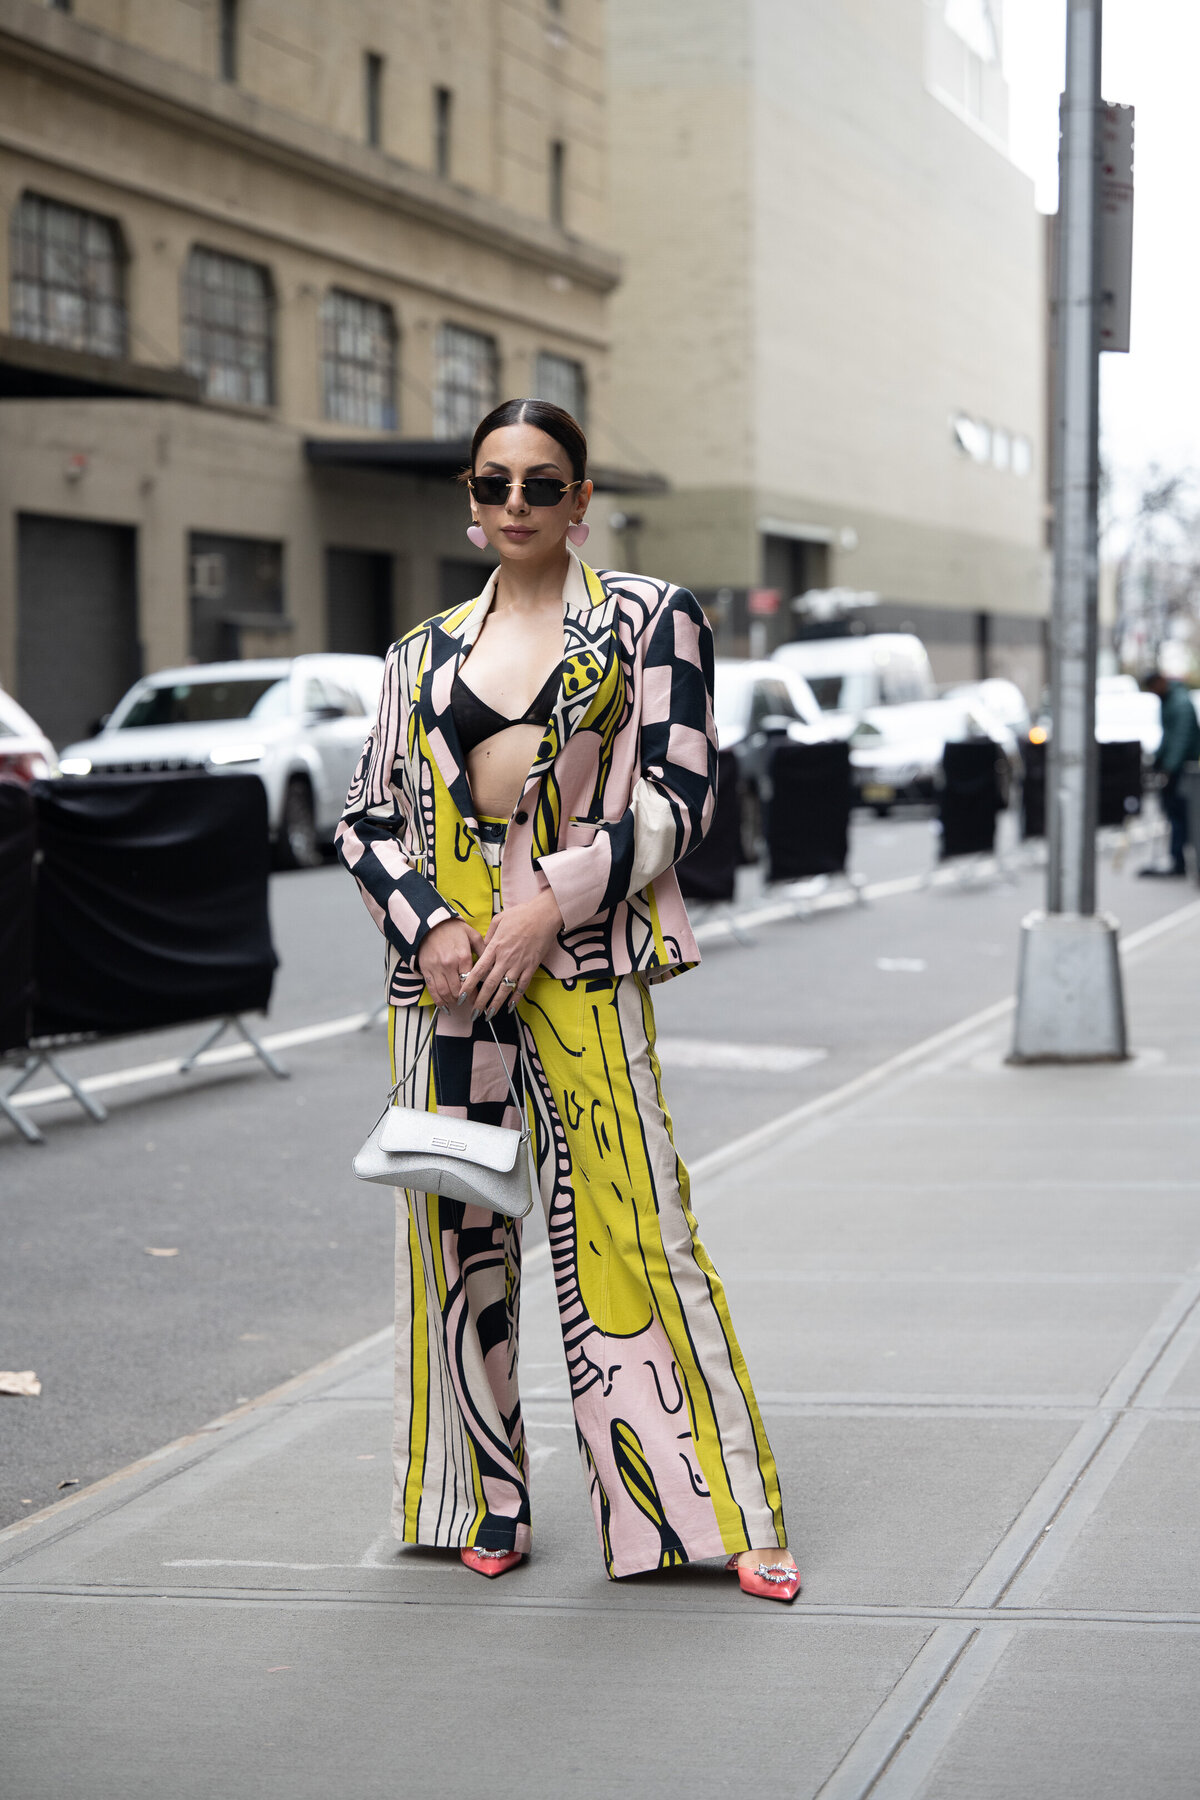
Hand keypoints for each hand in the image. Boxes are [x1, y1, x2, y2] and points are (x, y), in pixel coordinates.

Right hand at [417, 916, 486, 1007]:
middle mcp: (449, 964)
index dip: (475, 994)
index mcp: (463, 956)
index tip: (479, 1001)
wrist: (429, 924)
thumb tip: (493, 965)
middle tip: (469, 1004)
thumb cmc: (452, 929)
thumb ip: (483, 950)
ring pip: (445, 993)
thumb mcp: (472, 935)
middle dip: (464, 1000)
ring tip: (458, 1003)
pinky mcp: (426, 970)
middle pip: (458, 991)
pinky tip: (444, 1006)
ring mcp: (436, 968)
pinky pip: (432, 990)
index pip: (471, 982)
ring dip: (452, 1001)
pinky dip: (438, 1001)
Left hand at [460, 889, 563, 1019]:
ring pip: (505, 989)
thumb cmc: (521, 914)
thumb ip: (488, 936)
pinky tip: (510, 1007)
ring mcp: (519, 964)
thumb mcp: (499, 920)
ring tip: (489, 1015)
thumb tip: (483, 948)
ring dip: (496, 1004)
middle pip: (489, 984)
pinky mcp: (531, 966)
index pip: (478, 971)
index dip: (468, 985)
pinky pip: (522, 986)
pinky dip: (516, 997)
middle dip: (480, 1001)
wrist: (544, 915)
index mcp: (495, 947)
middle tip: (473, 1014)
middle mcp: (505, 959)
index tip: (461, 996)